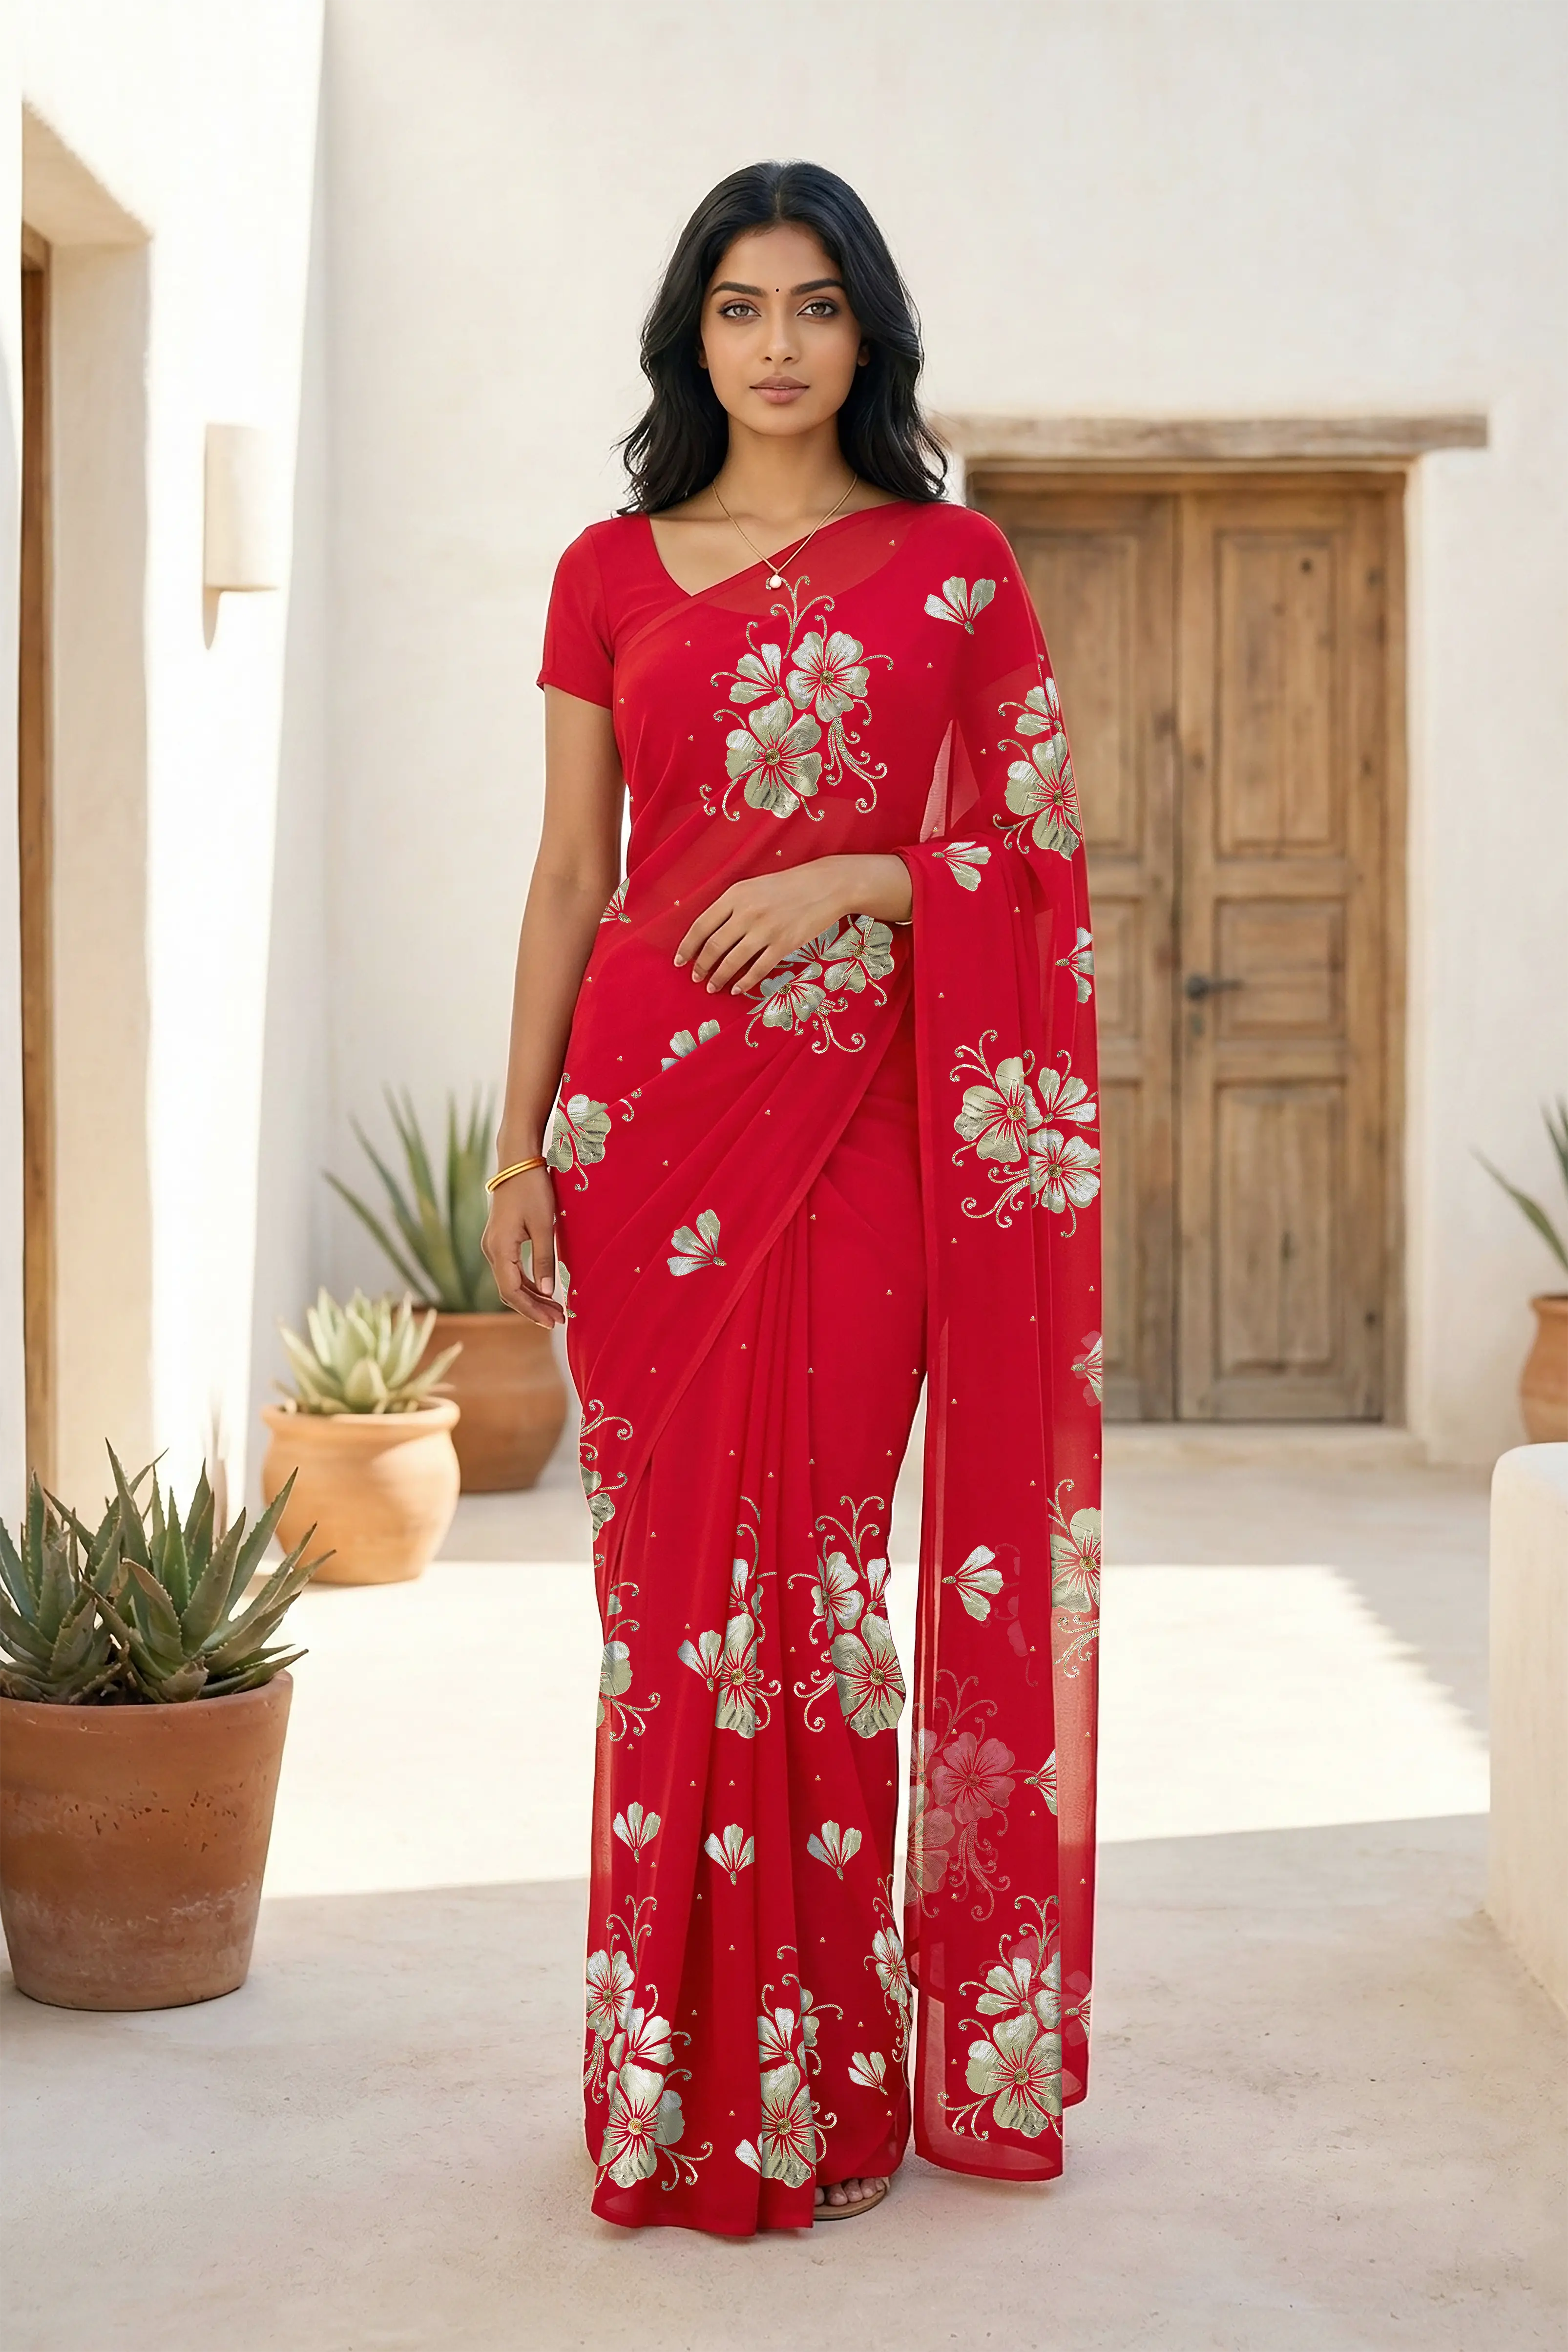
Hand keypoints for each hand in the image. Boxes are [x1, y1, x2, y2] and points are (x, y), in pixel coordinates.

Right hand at [481, 1164, 563, 1328]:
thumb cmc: (532, 1189)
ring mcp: (493, 1245)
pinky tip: (545, 1290)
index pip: (512, 1291)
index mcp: (500, 1248)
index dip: (532, 1310)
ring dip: (532, 1297)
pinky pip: (511, 1269)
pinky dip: (528, 1282)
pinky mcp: (500, 1240)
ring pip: (510, 1281)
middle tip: (559, 1320)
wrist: (517, 1161)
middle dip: (534, 1308)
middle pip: (509, 1290)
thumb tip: (549, 1293)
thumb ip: (545, 1260)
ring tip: (556, 1309)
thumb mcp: (543, 1226)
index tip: (553, 1321)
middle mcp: (491, 1249)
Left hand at [674, 853, 910, 993]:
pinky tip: (737, 989)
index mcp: (735, 895)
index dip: (687, 946)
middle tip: (696, 977)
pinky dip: (744, 982)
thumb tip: (710, 933)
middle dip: (701, 966)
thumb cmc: (788, 885)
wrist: (826, 885)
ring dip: (719, 977)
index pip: (702, 925)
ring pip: (733, 961)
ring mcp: (766, 930)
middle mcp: (747, 913)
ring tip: (712, 987)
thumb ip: (732, 906)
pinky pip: (758, 969)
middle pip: (714, 946)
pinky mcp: (784, 944)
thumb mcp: (753, 887)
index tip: (679, 961)